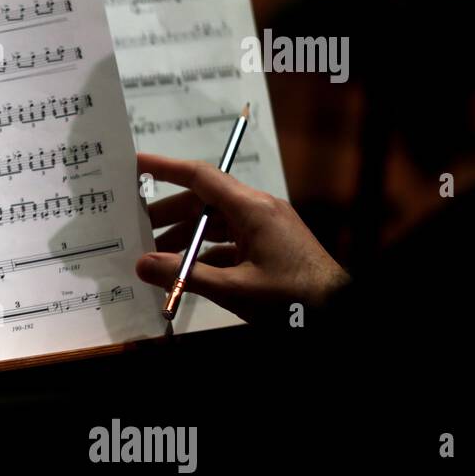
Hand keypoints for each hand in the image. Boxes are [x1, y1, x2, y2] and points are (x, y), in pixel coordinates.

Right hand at [135, 153, 349, 323]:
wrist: (339, 311)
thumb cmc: (296, 299)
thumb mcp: (235, 289)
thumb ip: (185, 276)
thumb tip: (142, 265)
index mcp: (254, 209)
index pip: (201, 177)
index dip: (165, 168)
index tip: (136, 163)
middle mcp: (259, 210)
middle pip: (203, 202)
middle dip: (167, 215)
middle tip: (135, 229)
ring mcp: (265, 228)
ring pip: (213, 223)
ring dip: (184, 238)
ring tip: (155, 258)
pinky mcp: (269, 247)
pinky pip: (227, 242)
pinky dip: (203, 254)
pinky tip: (186, 273)